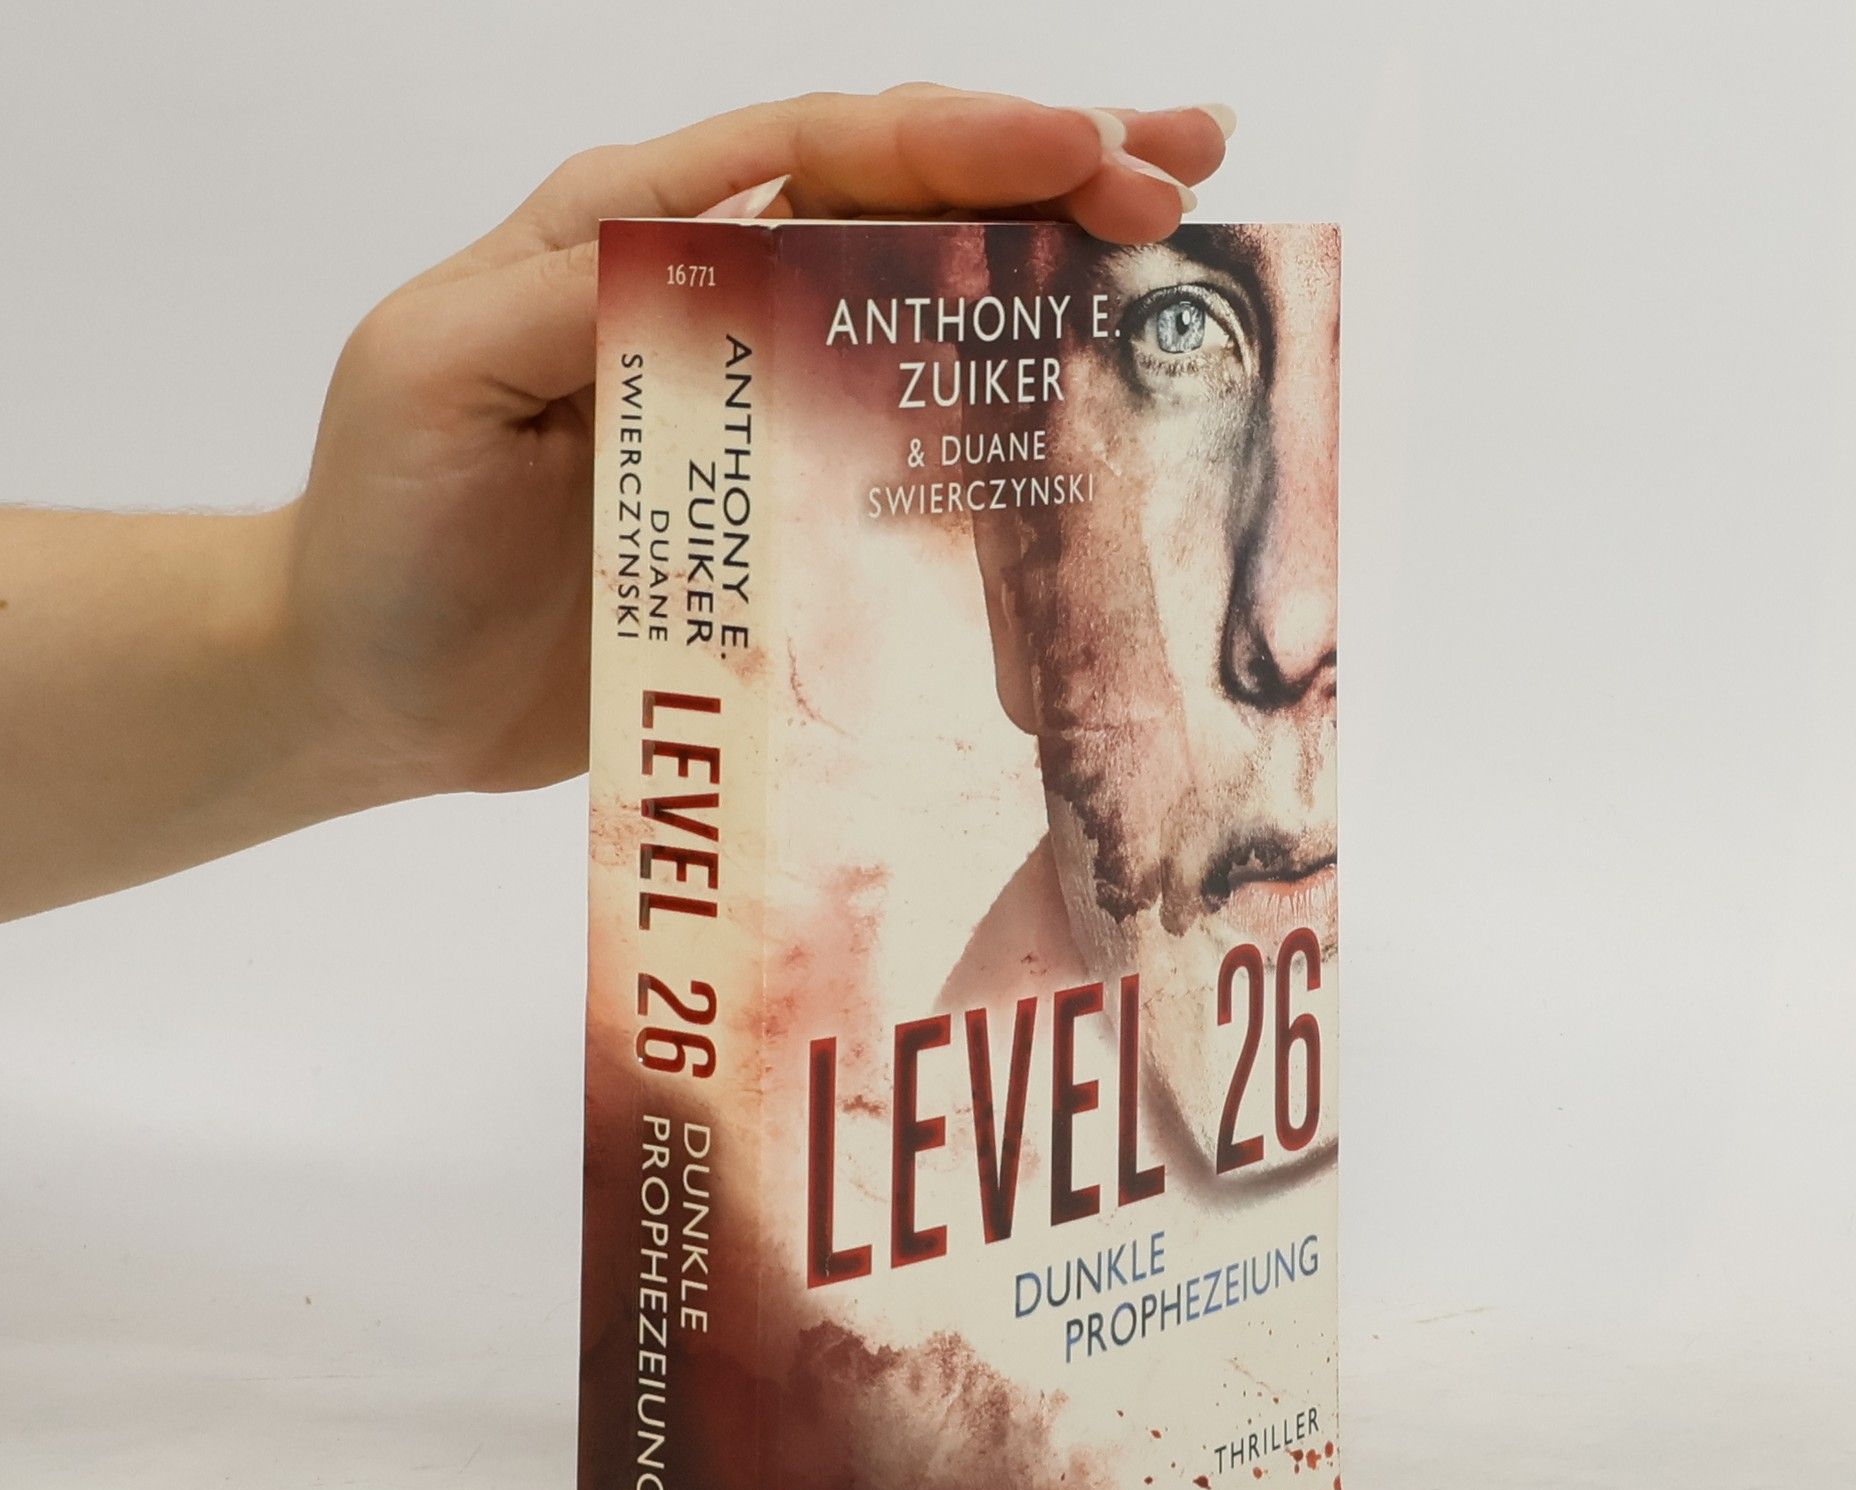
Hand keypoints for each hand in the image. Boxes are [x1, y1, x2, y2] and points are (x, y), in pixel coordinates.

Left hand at [282, 86, 1231, 800]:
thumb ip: (581, 300)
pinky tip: (1086, 418)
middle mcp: (721, 306)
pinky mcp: (785, 521)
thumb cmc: (387, 523)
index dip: (960, 140)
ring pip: (927, 321)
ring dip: (1050, 286)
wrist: (373, 686)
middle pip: (904, 212)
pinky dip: (1001, 435)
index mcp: (635, 237)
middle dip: (1049, 175)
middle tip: (1185, 173)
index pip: (820, 153)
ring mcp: (763, 415)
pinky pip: (909, 465)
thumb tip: (748, 250)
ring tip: (1173, 254)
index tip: (1086, 150)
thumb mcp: (442, 374)